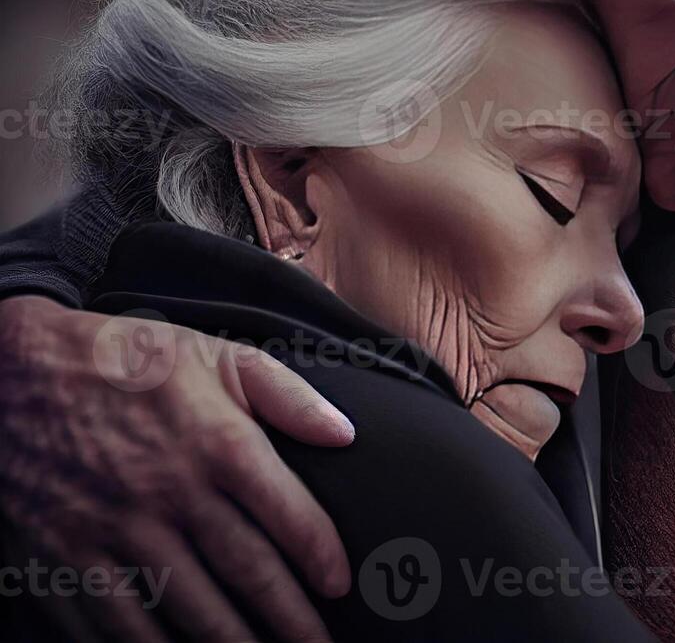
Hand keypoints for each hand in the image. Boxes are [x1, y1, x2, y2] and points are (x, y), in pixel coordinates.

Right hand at [0, 295, 355, 641]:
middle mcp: (172, 490)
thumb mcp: (218, 355)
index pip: (287, 513)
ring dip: (232, 642)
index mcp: (217, 440)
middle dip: (290, 617)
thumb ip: (289, 395)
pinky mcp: (67, 553)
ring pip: (190, 604)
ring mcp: (116, 527)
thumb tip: (346, 432)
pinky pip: (118, 618)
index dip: (321, 555)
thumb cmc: (130, 360)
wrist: (19, 368)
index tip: (340, 586)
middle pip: (247, 570)